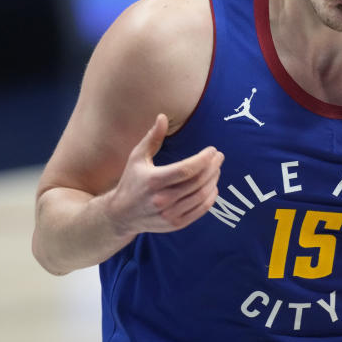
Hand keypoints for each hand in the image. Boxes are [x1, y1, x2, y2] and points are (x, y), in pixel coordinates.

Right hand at [104, 114, 223, 237]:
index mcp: (153, 181)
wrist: (122, 215)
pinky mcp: (175, 225)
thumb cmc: (131, 181)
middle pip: (197, 182)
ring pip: (201, 196)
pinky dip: (210, 198)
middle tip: (219, 157)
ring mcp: (170, 214)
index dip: (203, 159)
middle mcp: (162, 199)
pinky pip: (200, 210)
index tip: (213, 150)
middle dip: (212, 167)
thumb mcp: (137, 157)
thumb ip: (152, 138)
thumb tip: (162, 116)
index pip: (186, 169)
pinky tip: (213, 187)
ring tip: (217, 169)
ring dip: (213, 181)